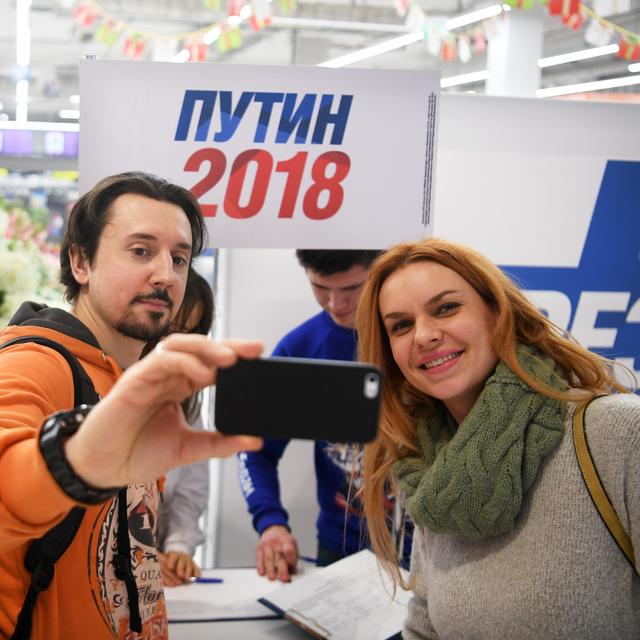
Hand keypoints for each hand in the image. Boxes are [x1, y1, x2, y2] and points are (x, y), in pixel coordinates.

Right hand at [65, 334, 263, 487]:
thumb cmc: (137, 452)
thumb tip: (256, 441)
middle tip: (254, 350)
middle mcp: (167, 376)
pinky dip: (182, 363)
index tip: (260, 357)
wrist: (102, 470)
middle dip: (227, 345)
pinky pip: (159, 362)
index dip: (235, 356)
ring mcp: (149, 376)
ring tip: (230, 360)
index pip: (211, 363)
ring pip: (178, 345)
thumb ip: (220, 443)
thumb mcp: (188, 449)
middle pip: (199, 347)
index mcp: (180, 387)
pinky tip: (201, 374)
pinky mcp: (133, 382)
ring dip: (206, 348)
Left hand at [159, 550, 200, 586]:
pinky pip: (197, 568)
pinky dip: (197, 573)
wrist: (179, 557)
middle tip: (180, 575)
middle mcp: (182, 557)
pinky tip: (196, 577)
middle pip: (182, 561)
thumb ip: (161, 569)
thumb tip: (157, 576)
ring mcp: (189, 561)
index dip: (171, 561)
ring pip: (190, 565)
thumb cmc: (168, 563)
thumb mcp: (164, 562)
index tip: (170, 567)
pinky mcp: (194, 566)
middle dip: (181, 568)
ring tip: (187, 579)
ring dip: (189, 572)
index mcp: (174, 555)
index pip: (173, 556)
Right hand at [256, 525, 298, 581]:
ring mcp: (267, 544)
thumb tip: (292, 572)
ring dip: (270, 570)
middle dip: (282, 569)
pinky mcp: (259, 548)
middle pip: (279, 557)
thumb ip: (293, 557)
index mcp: (287, 540)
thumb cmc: (283, 540)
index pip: (290, 550)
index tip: (293, 570)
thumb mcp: (292, 544)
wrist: (272, 528)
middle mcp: (276, 542)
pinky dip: (260, 566)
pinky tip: (262, 572)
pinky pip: (259, 558)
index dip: (291, 560)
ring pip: (269, 559)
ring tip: (272, 578)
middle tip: (284, 578)